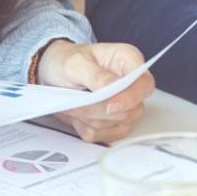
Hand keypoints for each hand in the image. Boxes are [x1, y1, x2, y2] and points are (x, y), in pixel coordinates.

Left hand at [35, 40, 154, 143]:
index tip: (109, 106)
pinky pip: (106, 136)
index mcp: (128, 60)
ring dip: (90, 120)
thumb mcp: (74, 63)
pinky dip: (87, 129)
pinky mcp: (115, 122)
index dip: (130, 98)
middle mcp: (131, 83)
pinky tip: (77, 115)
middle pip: (132, 110)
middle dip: (99, 111)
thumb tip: (113, 87)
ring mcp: (125, 104)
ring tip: (72, 106)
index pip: (144, 84)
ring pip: (119, 125)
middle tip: (74, 104)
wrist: (52, 72)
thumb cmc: (65, 60)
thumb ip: (96, 75)